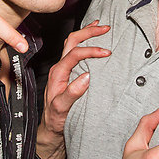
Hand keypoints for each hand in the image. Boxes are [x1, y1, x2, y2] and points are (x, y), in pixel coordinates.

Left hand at [37, 21, 110, 158]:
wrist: (51, 131)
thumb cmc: (55, 121)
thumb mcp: (62, 110)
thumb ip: (71, 93)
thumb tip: (86, 77)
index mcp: (58, 74)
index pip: (74, 54)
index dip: (91, 50)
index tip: (106, 53)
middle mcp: (60, 68)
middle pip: (72, 41)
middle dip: (88, 32)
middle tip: (105, 28)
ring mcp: (65, 70)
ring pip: (73, 44)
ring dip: (87, 34)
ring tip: (100, 28)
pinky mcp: (70, 74)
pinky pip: (77, 52)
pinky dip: (87, 43)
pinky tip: (96, 43)